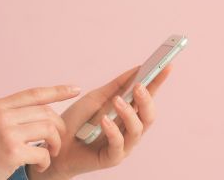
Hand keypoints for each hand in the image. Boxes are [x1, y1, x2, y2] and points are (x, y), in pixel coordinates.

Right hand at [0, 85, 80, 179]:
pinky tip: (38, 166)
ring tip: (50, 154)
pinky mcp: (12, 151)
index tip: (75, 89)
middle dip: (59, 128)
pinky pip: (43, 152)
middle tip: (57, 142)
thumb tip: (43, 111)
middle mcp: (2, 114)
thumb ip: (12, 114)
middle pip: (46, 113)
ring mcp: (6, 132)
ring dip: (55, 145)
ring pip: (49, 130)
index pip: (34, 93)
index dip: (58, 91)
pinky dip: (46, 161)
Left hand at [27, 66, 170, 179]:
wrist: (56, 145)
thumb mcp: (96, 98)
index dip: (158, 82)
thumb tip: (137, 69)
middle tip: (140, 86)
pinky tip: (104, 120)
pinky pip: (119, 144)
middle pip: (149, 115)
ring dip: (129, 113)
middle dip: (147, 99)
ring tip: (118, 101)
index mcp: (128, 113)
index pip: (148, 97)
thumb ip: (116, 86)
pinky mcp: (112, 157)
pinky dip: (113, 130)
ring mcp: (123, 144)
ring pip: (137, 129)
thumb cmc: (77, 122)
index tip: (166, 66)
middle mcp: (129, 129)